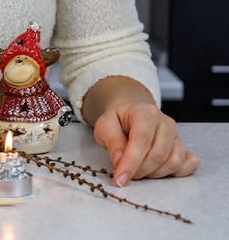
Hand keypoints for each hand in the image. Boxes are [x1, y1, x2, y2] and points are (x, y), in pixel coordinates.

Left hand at [83, 77, 199, 186]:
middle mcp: (166, 123)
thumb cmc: (118, 121)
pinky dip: (175, 174)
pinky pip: (188, 165)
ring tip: (138, 168)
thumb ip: (112, 142)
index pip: (141, 141)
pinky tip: (157, 171)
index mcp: (145, 113)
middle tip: (124, 173)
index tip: (120, 180)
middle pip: (159, 154)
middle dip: (140, 170)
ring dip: (154, 174)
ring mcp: (177, 136)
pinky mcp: (184, 148)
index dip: (131, 163)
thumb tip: (120, 162)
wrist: (130, 115)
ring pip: (173, 162)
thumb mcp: (105, 126)